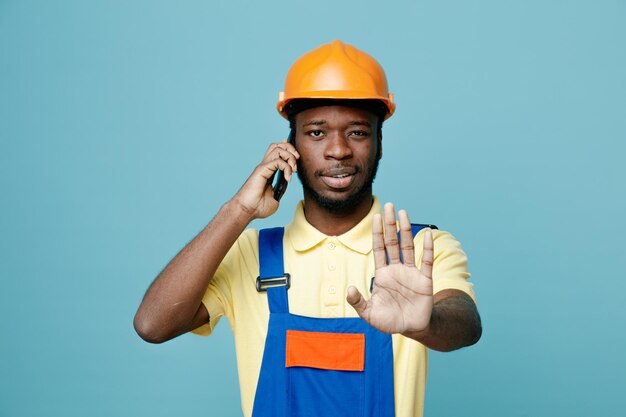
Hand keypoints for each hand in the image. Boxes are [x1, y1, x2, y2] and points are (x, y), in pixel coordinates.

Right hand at [231, 140, 298, 219]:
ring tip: (293, 170)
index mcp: (268, 171)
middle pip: (279, 145)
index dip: (289, 151)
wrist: (246, 211)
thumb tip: (287, 182)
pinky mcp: (262, 170)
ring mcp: (263, 167)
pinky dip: (286, 168)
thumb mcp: (276, 198)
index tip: (297, 161)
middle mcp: (265, 166)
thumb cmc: (257, 207)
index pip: (278, 152)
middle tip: (296, 164)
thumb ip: (282, 188)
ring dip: (290, 157)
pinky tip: (287, 178)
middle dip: (291, 150)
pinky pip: (278, 161)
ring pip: (278, 149)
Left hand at [347, 203, 433, 334]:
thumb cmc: (388, 321)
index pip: (379, 248)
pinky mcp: (425, 280)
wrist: (411, 329)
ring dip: (406, 229)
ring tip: (403, 212)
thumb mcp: (369, 313)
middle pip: (393, 242)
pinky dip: (427, 247)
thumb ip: (358, 302)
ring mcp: (411, 273)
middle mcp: (396, 269)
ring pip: (408, 247)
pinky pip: (426, 261)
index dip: (377, 233)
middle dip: (390, 224)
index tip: (376, 216)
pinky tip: (427, 233)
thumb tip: (349, 289)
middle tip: (389, 205)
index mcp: (382, 274)